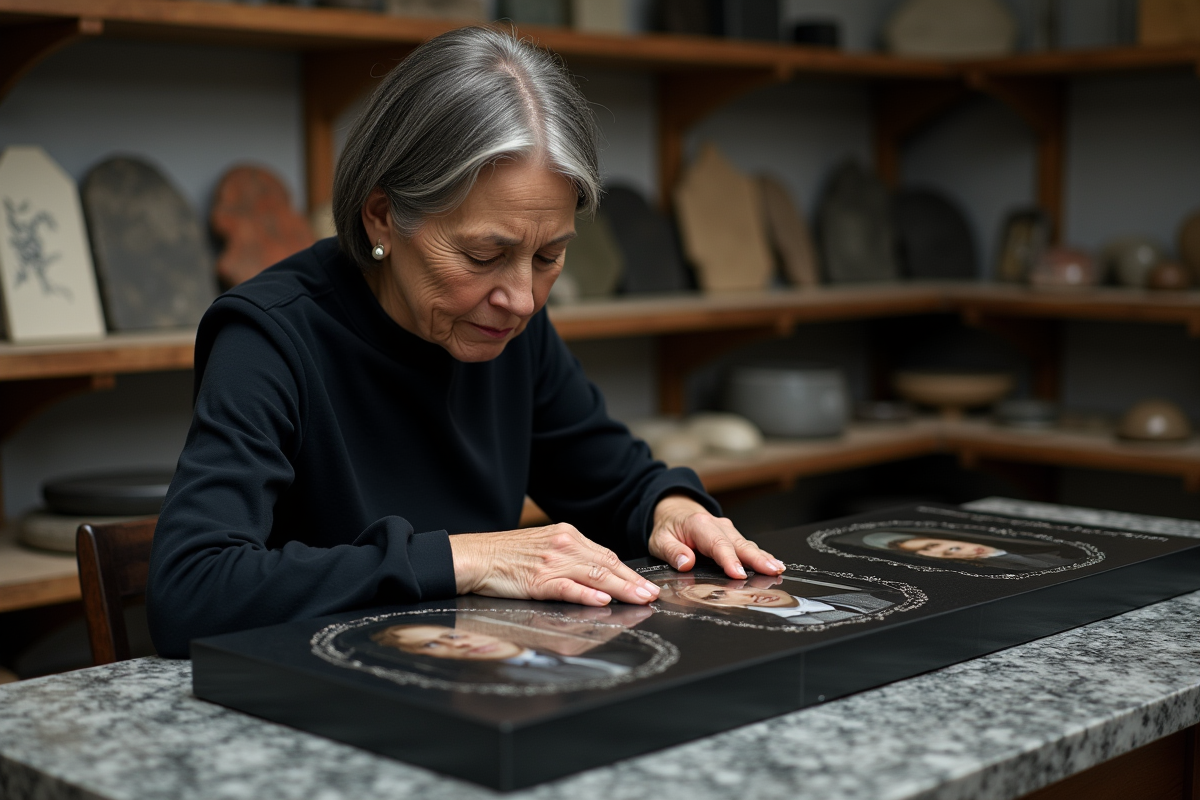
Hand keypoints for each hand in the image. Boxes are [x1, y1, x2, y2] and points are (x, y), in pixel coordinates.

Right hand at [449, 524, 660, 606]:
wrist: (474, 556)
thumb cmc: (506, 556)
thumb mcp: (543, 547)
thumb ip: (569, 558)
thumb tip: (596, 577)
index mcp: (566, 535)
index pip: (605, 555)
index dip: (627, 572)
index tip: (645, 584)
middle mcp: (563, 544)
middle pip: (606, 564)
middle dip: (632, 581)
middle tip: (653, 594)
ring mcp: (551, 562)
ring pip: (594, 575)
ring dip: (621, 589)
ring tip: (640, 599)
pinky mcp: (538, 579)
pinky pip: (568, 587)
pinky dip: (587, 594)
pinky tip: (602, 600)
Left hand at [647, 495, 784, 578]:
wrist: (674, 509)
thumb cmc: (668, 527)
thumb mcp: (659, 540)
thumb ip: (672, 552)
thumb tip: (686, 563)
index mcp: (698, 525)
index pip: (716, 544)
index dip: (729, 559)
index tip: (738, 573)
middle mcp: (717, 525)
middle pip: (739, 543)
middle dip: (757, 558)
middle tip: (772, 571)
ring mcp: (727, 529)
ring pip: (747, 544)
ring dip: (763, 557)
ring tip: (778, 569)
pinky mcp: (732, 535)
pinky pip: (747, 545)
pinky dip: (761, 555)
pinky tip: (773, 564)